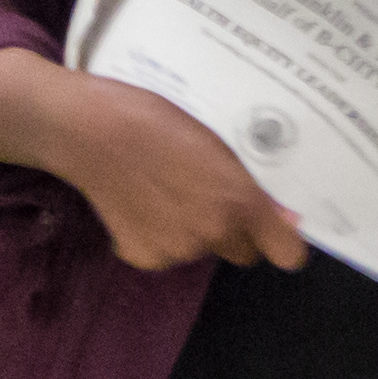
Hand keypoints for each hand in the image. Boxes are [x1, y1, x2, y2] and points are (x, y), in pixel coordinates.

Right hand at [48, 74, 307, 272]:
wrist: (90, 130)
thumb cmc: (157, 121)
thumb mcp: (216, 145)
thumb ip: (250, 188)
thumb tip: (285, 217)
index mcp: (239, 201)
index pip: (286, 253)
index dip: (282, 243)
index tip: (275, 232)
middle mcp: (214, 233)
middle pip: (243, 253)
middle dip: (233, 232)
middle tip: (205, 197)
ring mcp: (177, 250)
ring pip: (199, 250)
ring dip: (191, 231)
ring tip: (163, 190)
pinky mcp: (143, 257)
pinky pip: (164, 254)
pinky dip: (155, 236)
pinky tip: (139, 204)